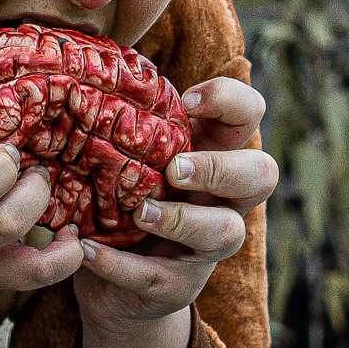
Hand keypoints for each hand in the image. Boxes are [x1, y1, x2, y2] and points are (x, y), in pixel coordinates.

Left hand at [72, 74, 277, 347]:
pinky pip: (158, 276)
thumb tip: (86, 60)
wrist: (113, 285)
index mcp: (212, 153)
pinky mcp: (176, 287)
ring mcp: (206, 248)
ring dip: (183, 220)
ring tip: (140, 214)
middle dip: (221, 167)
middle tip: (175, 169)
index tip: (187, 100)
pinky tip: (86, 250)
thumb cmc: (120, 196)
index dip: (230, 100)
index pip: (250, 113)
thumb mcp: (129, 156)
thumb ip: (125, 119)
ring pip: (227, 232)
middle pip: (262, 173)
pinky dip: (120, 265)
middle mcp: (223, 199)